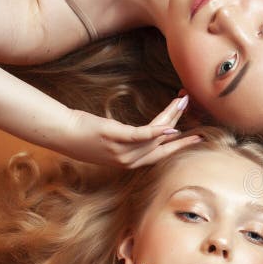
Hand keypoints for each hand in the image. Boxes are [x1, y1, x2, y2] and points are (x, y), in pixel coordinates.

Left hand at [57, 95, 200, 166]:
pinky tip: (169, 127)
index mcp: (130, 162)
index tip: (197, 138)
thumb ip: (130, 139)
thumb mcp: (112, 141)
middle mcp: (129, 160)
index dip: (180, 146)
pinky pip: (140, 136)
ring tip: (182, 101)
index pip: (161, 155)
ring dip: (173, 118)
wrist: (61, 133)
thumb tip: (150, 130)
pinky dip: (156, 132)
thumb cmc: (85, 134)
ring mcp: (121, 150)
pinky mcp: (114, 137)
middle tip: (200, 127)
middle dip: (184, 136)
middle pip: (163, 145)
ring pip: (155, 136)